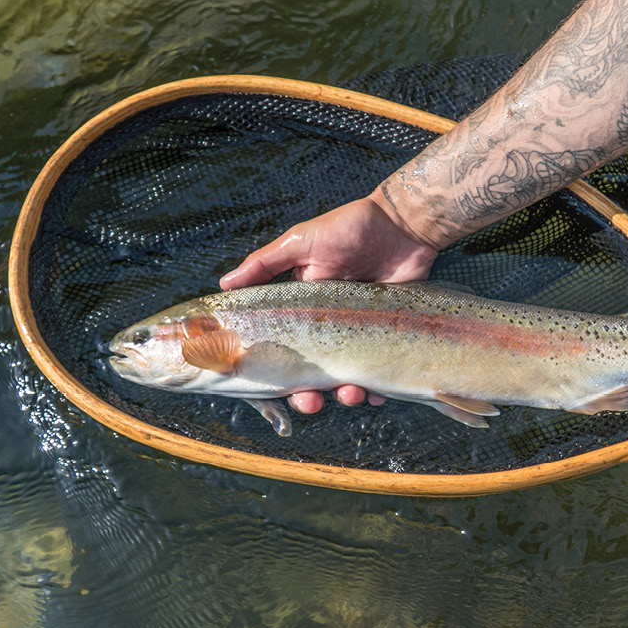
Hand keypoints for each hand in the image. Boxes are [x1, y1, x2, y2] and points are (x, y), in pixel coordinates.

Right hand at [220, 191, 437, 413]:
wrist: (403, 225)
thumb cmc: (349, 228)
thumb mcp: (300, 241)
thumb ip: (264, 263)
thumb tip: (224, 285)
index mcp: (303, 310)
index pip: (283, 348)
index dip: (276, 373)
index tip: (273, 390)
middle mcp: (328, 328)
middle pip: (312, 374)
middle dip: (308, 396)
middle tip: (311, 402)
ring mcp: (359, 335)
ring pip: (346, 378)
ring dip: (345, 395)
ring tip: (351, 394)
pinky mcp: (389, 337)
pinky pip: (381, 372)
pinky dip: (379, 389)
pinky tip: (377, 394)